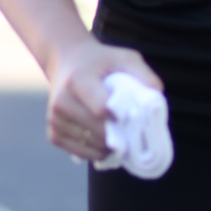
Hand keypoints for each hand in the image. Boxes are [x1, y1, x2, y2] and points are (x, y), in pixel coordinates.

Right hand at [47, 37, 162, 163]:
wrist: (66, 60)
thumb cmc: (101, 62)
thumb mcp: (123, 58)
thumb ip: (143, 74)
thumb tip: (158, 95)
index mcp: (78, 80)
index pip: (101, 110)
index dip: (120, 118)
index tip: (131, 117)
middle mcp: (61, 101)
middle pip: (97, 131)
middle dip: (119, 137)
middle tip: (132, 135)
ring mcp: (54, 119)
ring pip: (89, 145)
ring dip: (108, 147)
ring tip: (120, 140)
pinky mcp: (53, 132)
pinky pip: (78, 152)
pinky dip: (95, 153)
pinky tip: (105, 144)